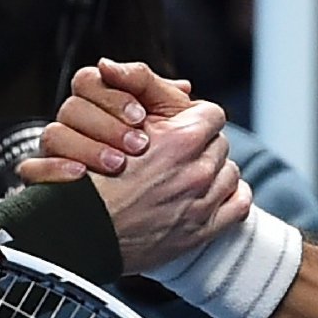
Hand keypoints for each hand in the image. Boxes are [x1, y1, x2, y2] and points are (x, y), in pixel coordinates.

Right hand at [19, 59, 193, 181]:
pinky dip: (54, 169)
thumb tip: (183, 86)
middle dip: (107, 125)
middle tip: (138, 145)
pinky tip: (80, 176)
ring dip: (87, 147)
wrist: (128, 221)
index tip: (140, 115)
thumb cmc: (155, 173)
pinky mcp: (44, 182)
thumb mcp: (172, 131)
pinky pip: (31, 168)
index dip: (114, 96)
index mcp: (99, 108)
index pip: (90, 81)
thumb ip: (171, 105)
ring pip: (53, 134)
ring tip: (117, 165)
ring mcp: (57, 154)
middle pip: (72, 106)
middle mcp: (76, 128)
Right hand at [25, 60, 246, 270]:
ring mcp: (202, 202)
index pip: (210, 112)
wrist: (78, 231)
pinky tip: (207, 197)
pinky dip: (228, 198)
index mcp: (182, 138)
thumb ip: (146, 90)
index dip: (192, 117)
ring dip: (212, 172)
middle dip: (200, 145)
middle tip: (174, 154)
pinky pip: (239, 204)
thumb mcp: (111, 118)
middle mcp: (198, 170)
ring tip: (183, 178)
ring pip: (229, 172)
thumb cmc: (88, 175)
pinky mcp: (202, 231)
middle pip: (219, 142)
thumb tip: (182, 85)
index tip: (176, 128)